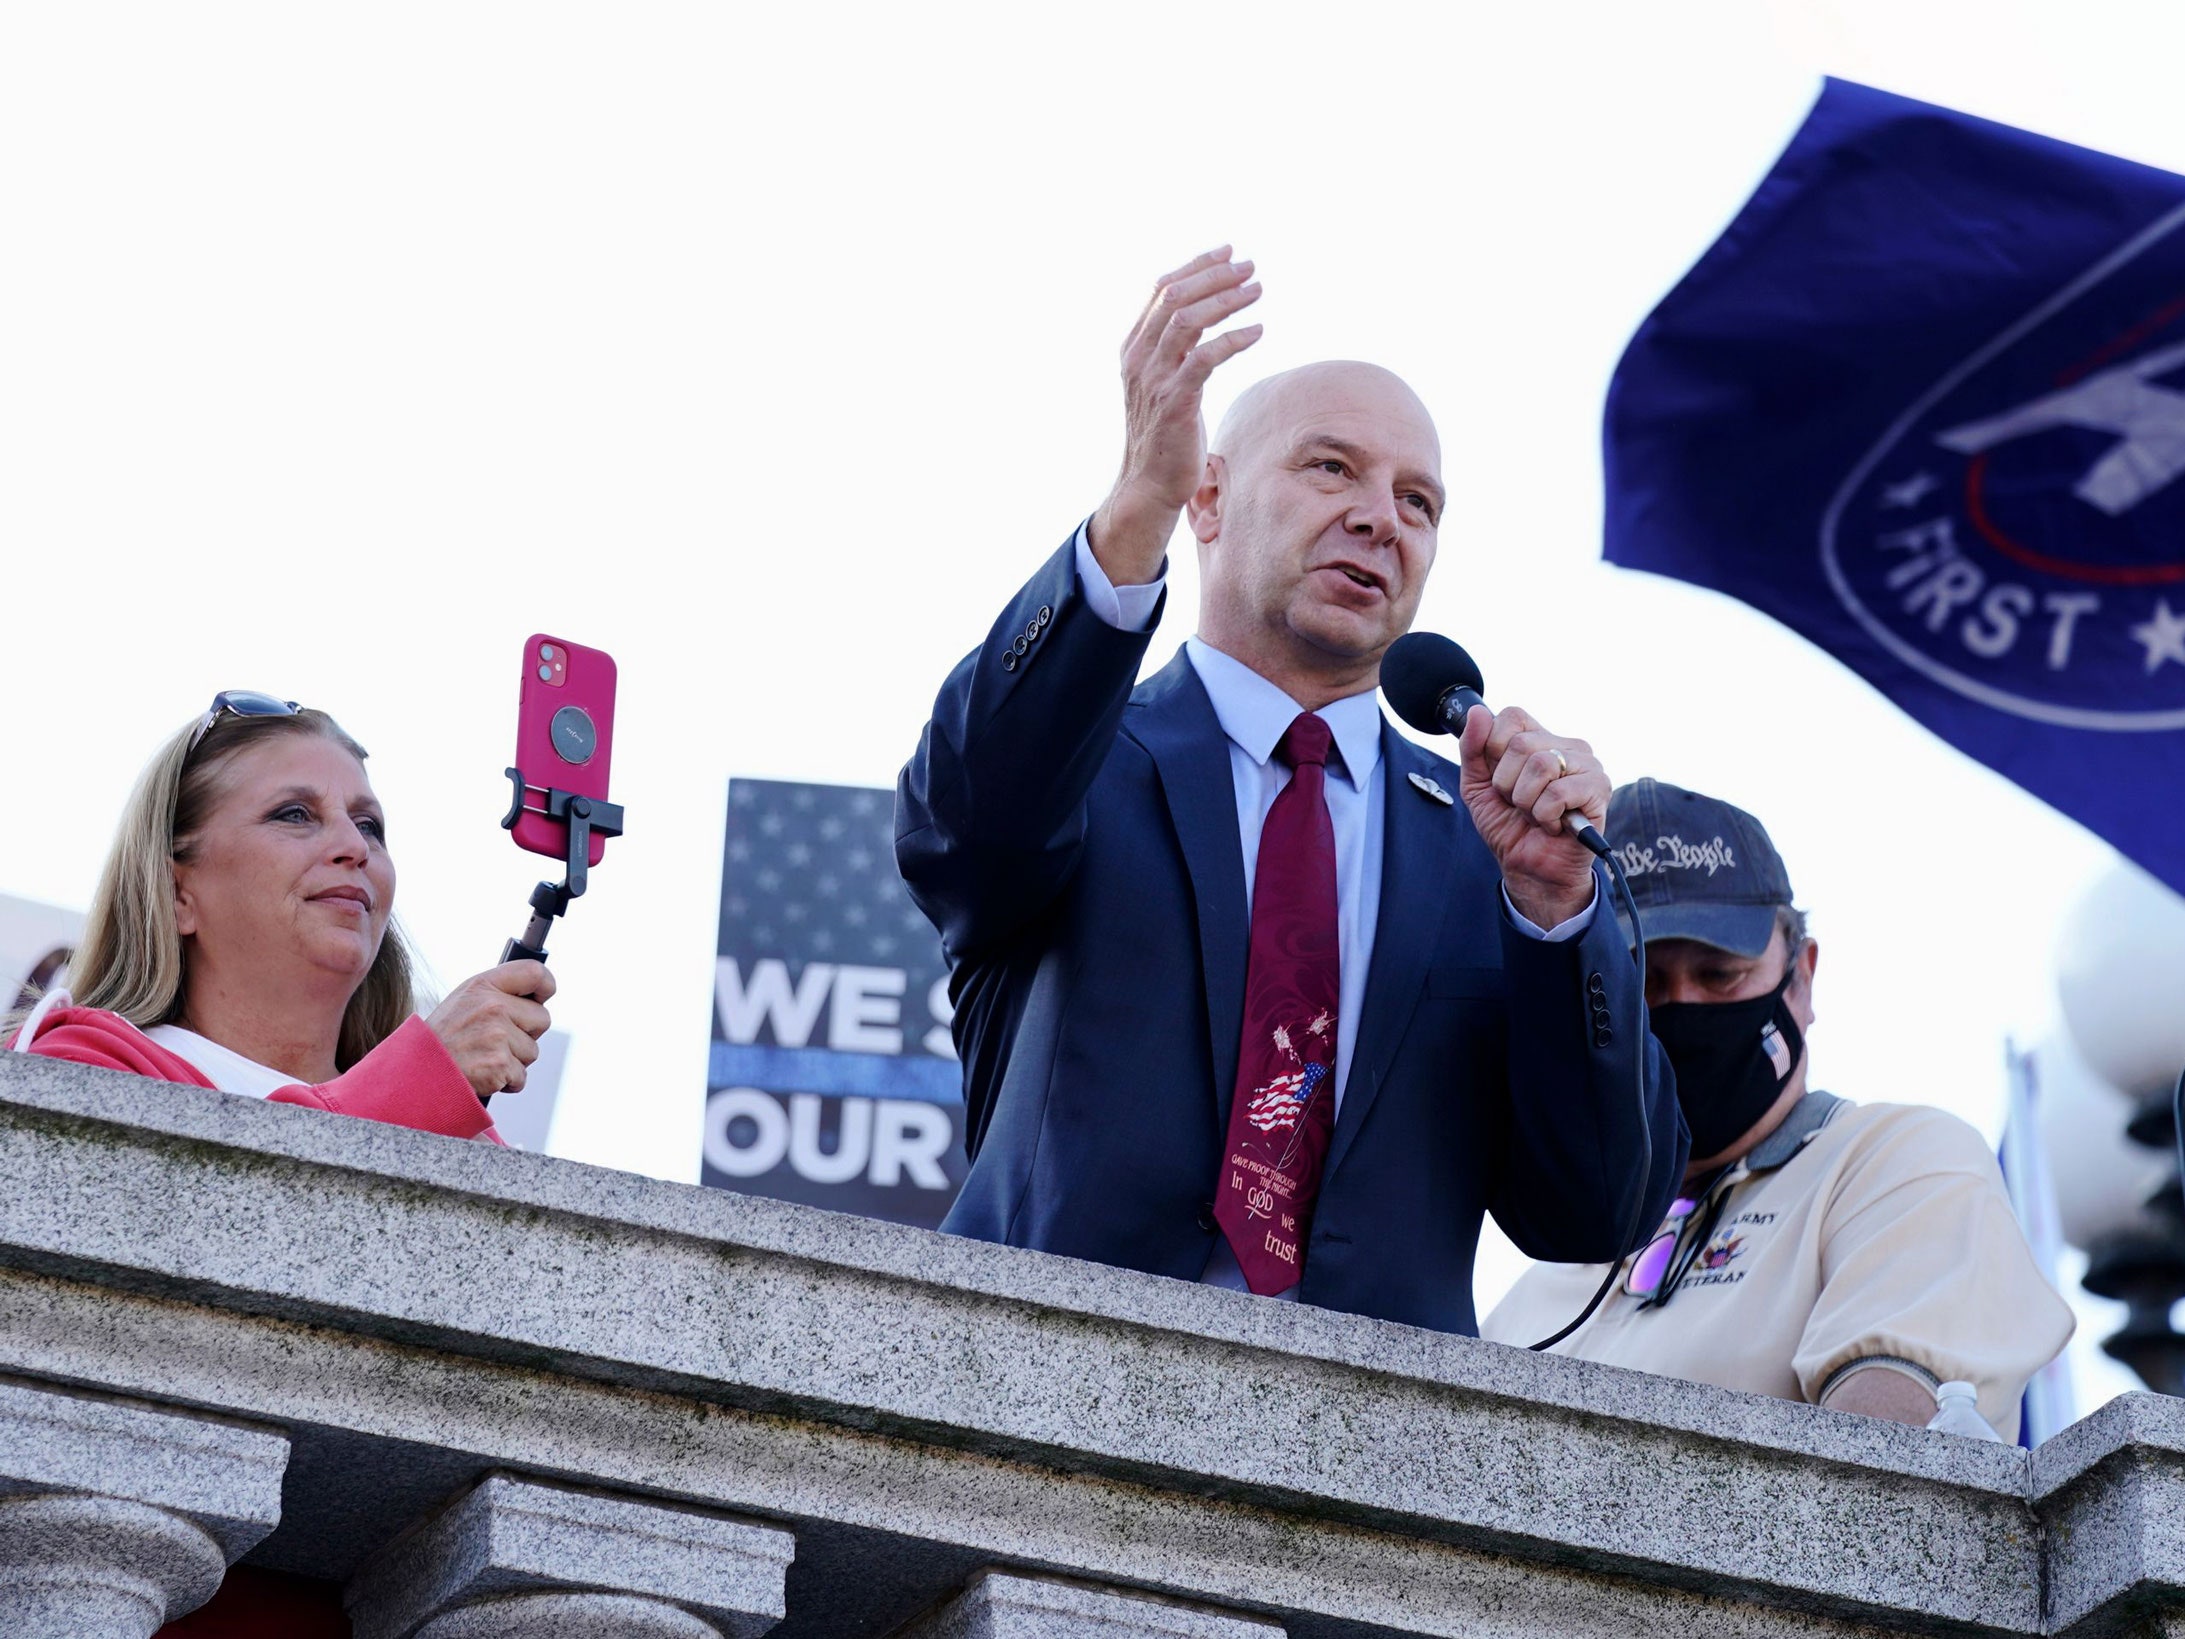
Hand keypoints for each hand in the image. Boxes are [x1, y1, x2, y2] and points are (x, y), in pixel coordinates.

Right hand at [426, 960, 554, 1096]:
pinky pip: (521, 1076)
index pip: (534, 973)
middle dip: (526, 1034)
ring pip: (532, 1051)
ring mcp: (496, 1036)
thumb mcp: (463, 1002)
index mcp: (482, 986)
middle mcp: (492, 1006)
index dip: (545, 986)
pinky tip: (483, 1075)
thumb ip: (497, 994)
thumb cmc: (442, 1040)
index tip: (542, 997)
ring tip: (483, 1058)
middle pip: (542, 1018)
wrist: (415, 1074)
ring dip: (514, 1061)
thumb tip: (537, 997)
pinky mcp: (499, 1064)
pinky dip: (506, 1082)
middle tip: (496, 1041)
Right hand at [1089, 246, 1263, 585]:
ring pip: (1188, 320)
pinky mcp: (1175, 402)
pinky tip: (1258, 331)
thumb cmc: (1164, 433)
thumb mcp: (1163, 382)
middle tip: (1250, 268)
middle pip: (1175, 296)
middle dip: (1215, 275)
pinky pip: (1205, 358)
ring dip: (1226, 299)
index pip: (1161, 290)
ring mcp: (1154, 379)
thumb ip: (1174, 348)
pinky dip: (1234, 339)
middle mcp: (1139, 358)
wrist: (1149, 484)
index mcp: (1133, 348)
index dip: (1196, 265)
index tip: (1228, 252)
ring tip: (1257, 290)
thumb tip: (1203, 315)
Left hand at [1456, 705, 1607, 928]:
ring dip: (1526, 801)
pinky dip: (1544, 816)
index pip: (1512, 716)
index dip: (1493, 748)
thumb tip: (1477, 711)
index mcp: (1539, 739)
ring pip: (1540, 765)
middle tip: (1519, 804)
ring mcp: (1586, 765)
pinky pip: (1557, 793)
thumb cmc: (1508, 826)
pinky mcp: (1598, 789)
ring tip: (1536, 814)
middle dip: (1506, 784)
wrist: (1529, 869)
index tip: (1498, 778)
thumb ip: (1473, 748)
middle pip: (1520, 743)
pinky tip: (1553, 824)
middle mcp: (1566, 745)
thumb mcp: (1477, 786)